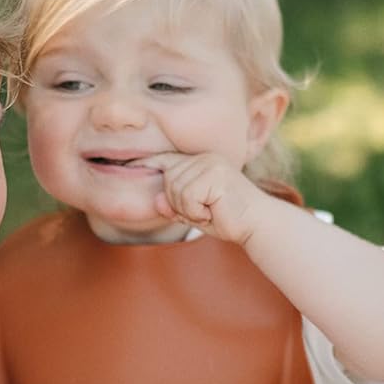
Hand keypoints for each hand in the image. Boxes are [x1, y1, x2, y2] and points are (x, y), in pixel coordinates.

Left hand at [141, 151, 270, 244]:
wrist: (256, 224)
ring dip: (190, 210)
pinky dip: (197, 212)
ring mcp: (209, 164)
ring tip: (211, 211)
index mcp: (198, 163)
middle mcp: (203, 158)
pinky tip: (214, 211)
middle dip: (180, 205)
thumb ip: (175, 207)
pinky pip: (188, 198)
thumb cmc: (227, 219)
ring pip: (176, 191)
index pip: (166, 160)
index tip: (127, 162)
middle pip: (168, 181)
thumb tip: (156, 201)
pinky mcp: (214, 175)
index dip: (147, 162)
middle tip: (204, 212)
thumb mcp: (195, 214)